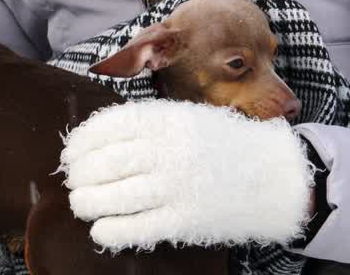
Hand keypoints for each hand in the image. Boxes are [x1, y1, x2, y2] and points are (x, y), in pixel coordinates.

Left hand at [58, 100, 314, 251]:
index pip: (105, 128)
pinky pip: (136, 227)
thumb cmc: (225, 144)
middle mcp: (167, 151)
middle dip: (79, 175)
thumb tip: (93, 141)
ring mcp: (176, 187)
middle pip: (103, 164)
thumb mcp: (185, 118)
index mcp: (165, 120)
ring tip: (82, 204)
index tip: (70, 153)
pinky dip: (110, 231)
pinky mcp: (186, 219)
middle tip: (74, 182)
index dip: (80, 143)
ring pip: (113, 197)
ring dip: (87, 203)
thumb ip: (145, 126)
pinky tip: (101, 230)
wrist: (279, 176)